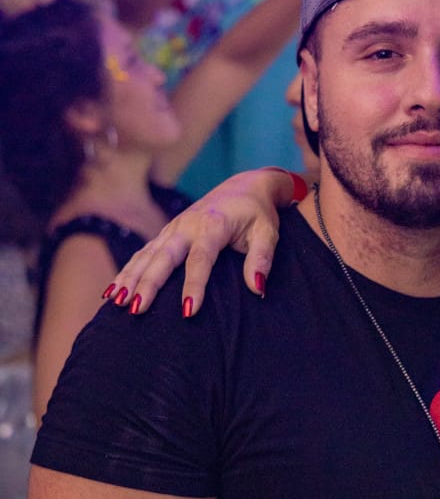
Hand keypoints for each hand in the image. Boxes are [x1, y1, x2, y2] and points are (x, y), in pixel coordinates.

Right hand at [108, 168, 293, 314]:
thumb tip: (257, 288)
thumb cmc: (258, 214)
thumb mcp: (268, 233)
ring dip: (130, 278)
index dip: (194, 285)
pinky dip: (127, 272)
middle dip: (148, 283)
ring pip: (147, 256)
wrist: (245, 187)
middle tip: (137, 309)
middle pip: (164, 257)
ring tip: (116, 302)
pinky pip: (143, 254)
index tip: (188, 311)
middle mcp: (187, 225)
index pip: (200, 259)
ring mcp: (173, 229)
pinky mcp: (166, 234)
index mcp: (213, 225)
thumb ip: (262, 259)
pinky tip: (112, 292)